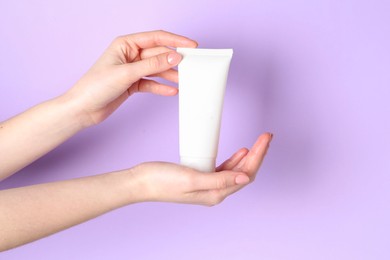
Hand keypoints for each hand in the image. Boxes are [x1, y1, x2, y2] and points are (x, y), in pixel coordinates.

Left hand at [66, 30, 196, 125]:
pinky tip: (172, 91)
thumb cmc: (95, 86)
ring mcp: (132, 70)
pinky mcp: (133, 83)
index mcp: (126, 44)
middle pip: (159, 54)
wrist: (83, 109)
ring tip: (184, 80)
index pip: (156, 38)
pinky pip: (151, 83)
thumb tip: (174, 56)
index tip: (191, 45)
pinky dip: (161, 87)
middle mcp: (130, 55)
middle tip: (190, 66)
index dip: (175, 40)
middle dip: (174, 60)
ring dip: (170, 75)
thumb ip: (152, 65)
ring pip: (157, 69)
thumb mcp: (127, 73)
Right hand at [131, 133, 271, 205]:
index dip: (258, 156)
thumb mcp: (193, 178)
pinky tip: (239, 152)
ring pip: (236, 170)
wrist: (142, 182)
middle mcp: (214, 192)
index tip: (264, 139)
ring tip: (258, 142)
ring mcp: (208, 185)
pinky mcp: (201, 177)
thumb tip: (245, 179)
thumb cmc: (163, 181)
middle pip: (244, 172)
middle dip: (257, 154)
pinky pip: (224, 169)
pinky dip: (234, 159)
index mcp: (215, 194)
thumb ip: (219, 180)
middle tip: (266, 136)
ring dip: (248, 156)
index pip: (245, 175)